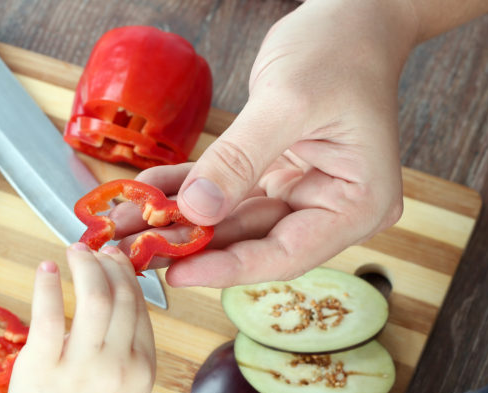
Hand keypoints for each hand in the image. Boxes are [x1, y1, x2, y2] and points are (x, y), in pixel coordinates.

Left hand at [0, 243, 155, 392]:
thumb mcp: (126, 390)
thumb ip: (127, 348)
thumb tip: (115, 292)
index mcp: (143, 370)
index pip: (141, 308)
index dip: (128, 277)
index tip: (117, 259)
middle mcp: (119, 366)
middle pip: (121, 297)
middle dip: (109, 264)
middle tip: (95, 249)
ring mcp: (82, 367)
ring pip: (94, 297)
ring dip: (85, 265)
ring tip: (75, 252)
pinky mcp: (43, 367)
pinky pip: (49, 313)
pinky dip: (47, 284)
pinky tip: (46, 269)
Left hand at [113, 0, 417, 287]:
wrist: (349, 18)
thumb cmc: (339, 51)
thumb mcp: (288, 102)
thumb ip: (239, 159)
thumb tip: (196, 209)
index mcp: (359, 204)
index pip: (287, 254)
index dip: (229, 267)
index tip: (178, 271)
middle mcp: (333, 208)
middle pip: (254, 241)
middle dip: (192, 243)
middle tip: (135, 250)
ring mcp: (303, 192)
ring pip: (233, 218)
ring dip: (180, 218)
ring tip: (129, 222)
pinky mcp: (276, 174)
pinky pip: (225, 188)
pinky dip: (187, 187)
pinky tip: (149, 189)